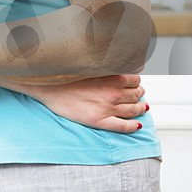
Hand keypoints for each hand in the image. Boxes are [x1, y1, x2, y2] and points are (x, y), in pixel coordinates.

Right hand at [16, 73, 147, 133]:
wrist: (49, 87)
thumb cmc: (66, 75)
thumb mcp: (91, 65)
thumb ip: (107, 67)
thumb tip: (117, 67)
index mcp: (112, 77)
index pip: (135, 80)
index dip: (136, 82)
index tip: (135, 83)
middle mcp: (113, 93)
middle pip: (136, 95)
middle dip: (139, 95)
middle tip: (138, 95)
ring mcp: (108, 108)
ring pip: (133, 110)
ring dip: (140, 109)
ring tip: (142, 109)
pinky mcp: (100, 121)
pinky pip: (123, 126)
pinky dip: (133, 126)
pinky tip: (137, 125)